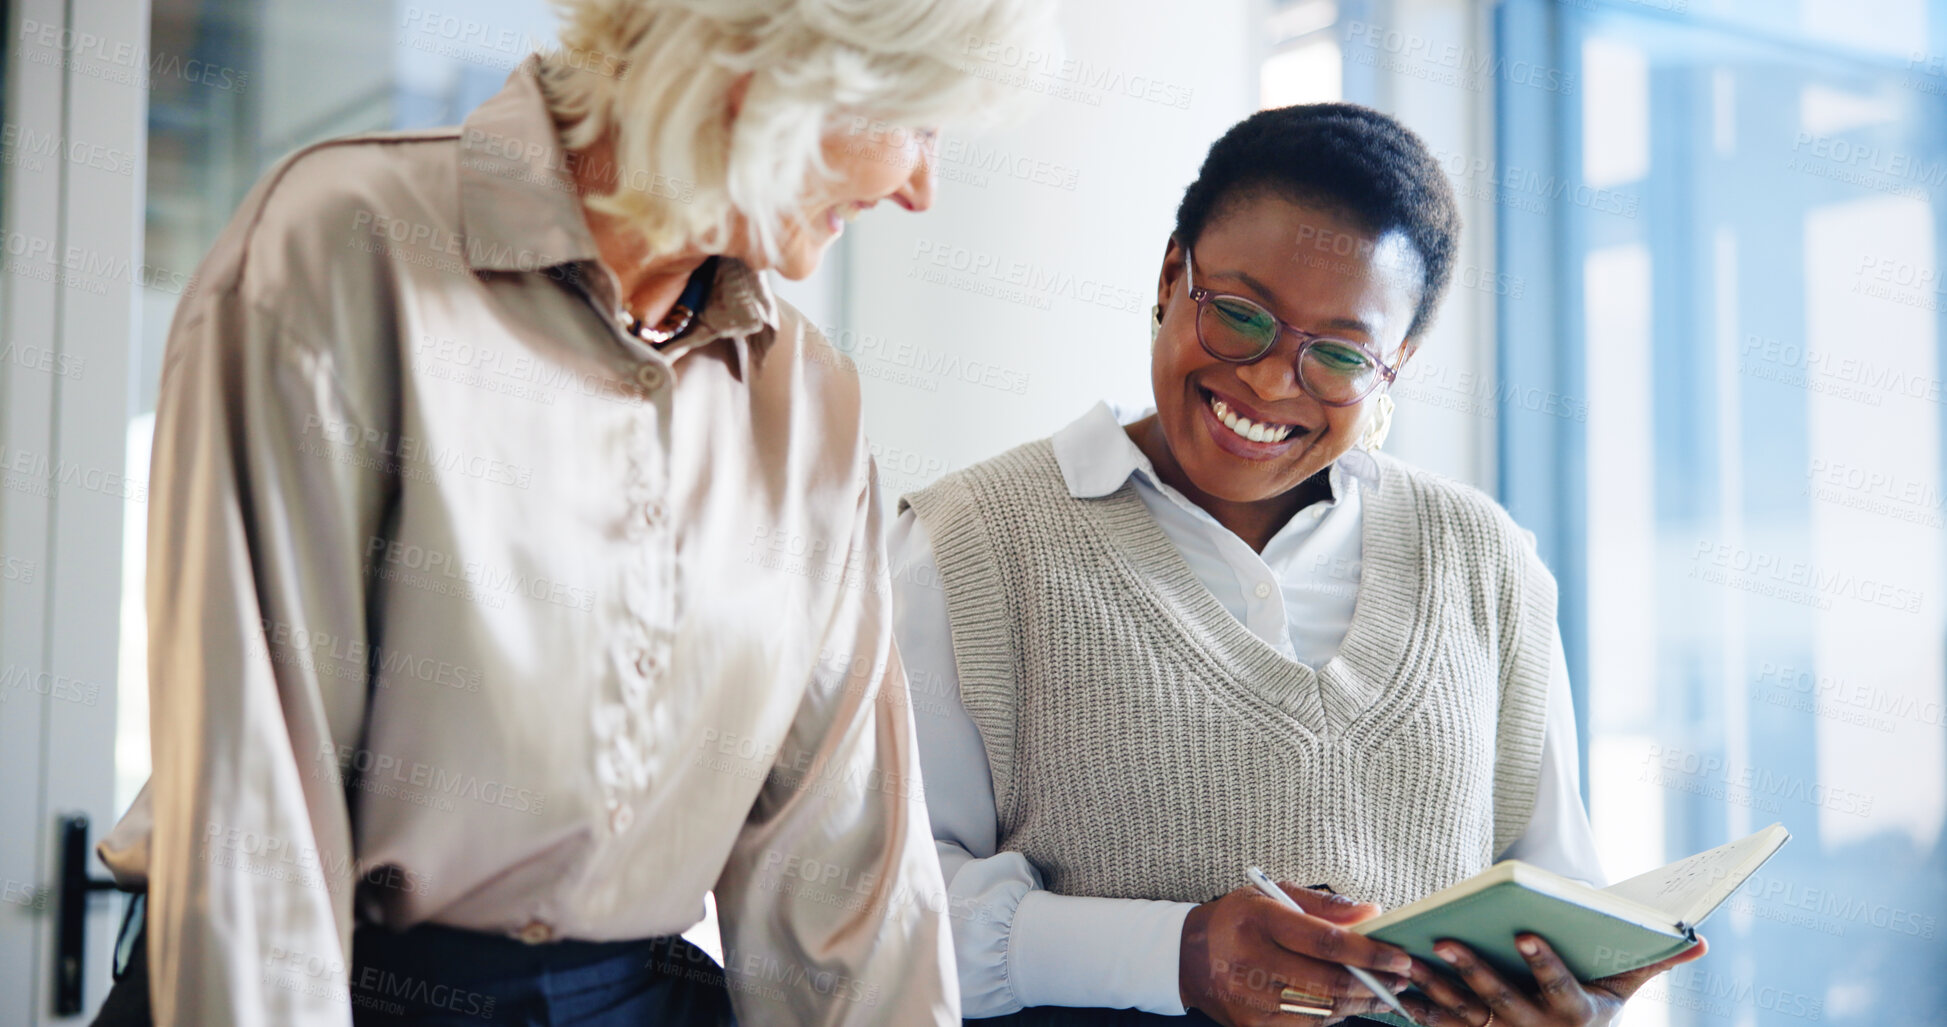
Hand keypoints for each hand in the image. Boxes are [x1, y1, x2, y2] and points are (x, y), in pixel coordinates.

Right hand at [1179, 883, 1413, 1026]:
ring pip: (1322, 1009)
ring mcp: (1248, 999)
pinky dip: (1332, 1016)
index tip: (1399, 957)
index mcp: (1258, 920)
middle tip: (1402, 980)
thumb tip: (1373, 913)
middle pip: (1328, 982)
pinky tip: (1347, 1005)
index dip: (1368, 953)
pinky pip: (1305, 1026)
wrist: (1184, 956)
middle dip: (1374, 984)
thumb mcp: (1272, 896)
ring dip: (1360, 1004)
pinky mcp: (1249, 1026)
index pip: (1325, 941)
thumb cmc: (1238, 920)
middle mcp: (1250, 961)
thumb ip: (1323, 905)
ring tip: (1384, 994)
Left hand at [1403, 932, 1708, 1025]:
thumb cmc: (1596, 1008)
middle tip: (1449, 940)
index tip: (1525, 932)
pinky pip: (1441, 1023)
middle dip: (1474, 971)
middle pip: (1502, 1000)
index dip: (1543, 962)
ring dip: (1435, 986)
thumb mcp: (1626, 989)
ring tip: (1412, 955)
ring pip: (1464, 1012)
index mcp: (1576, 1014)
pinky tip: (1396, 982)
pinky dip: (1417, 1005)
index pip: (1559, 987)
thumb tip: (1699, 940)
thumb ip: (1656, 963)